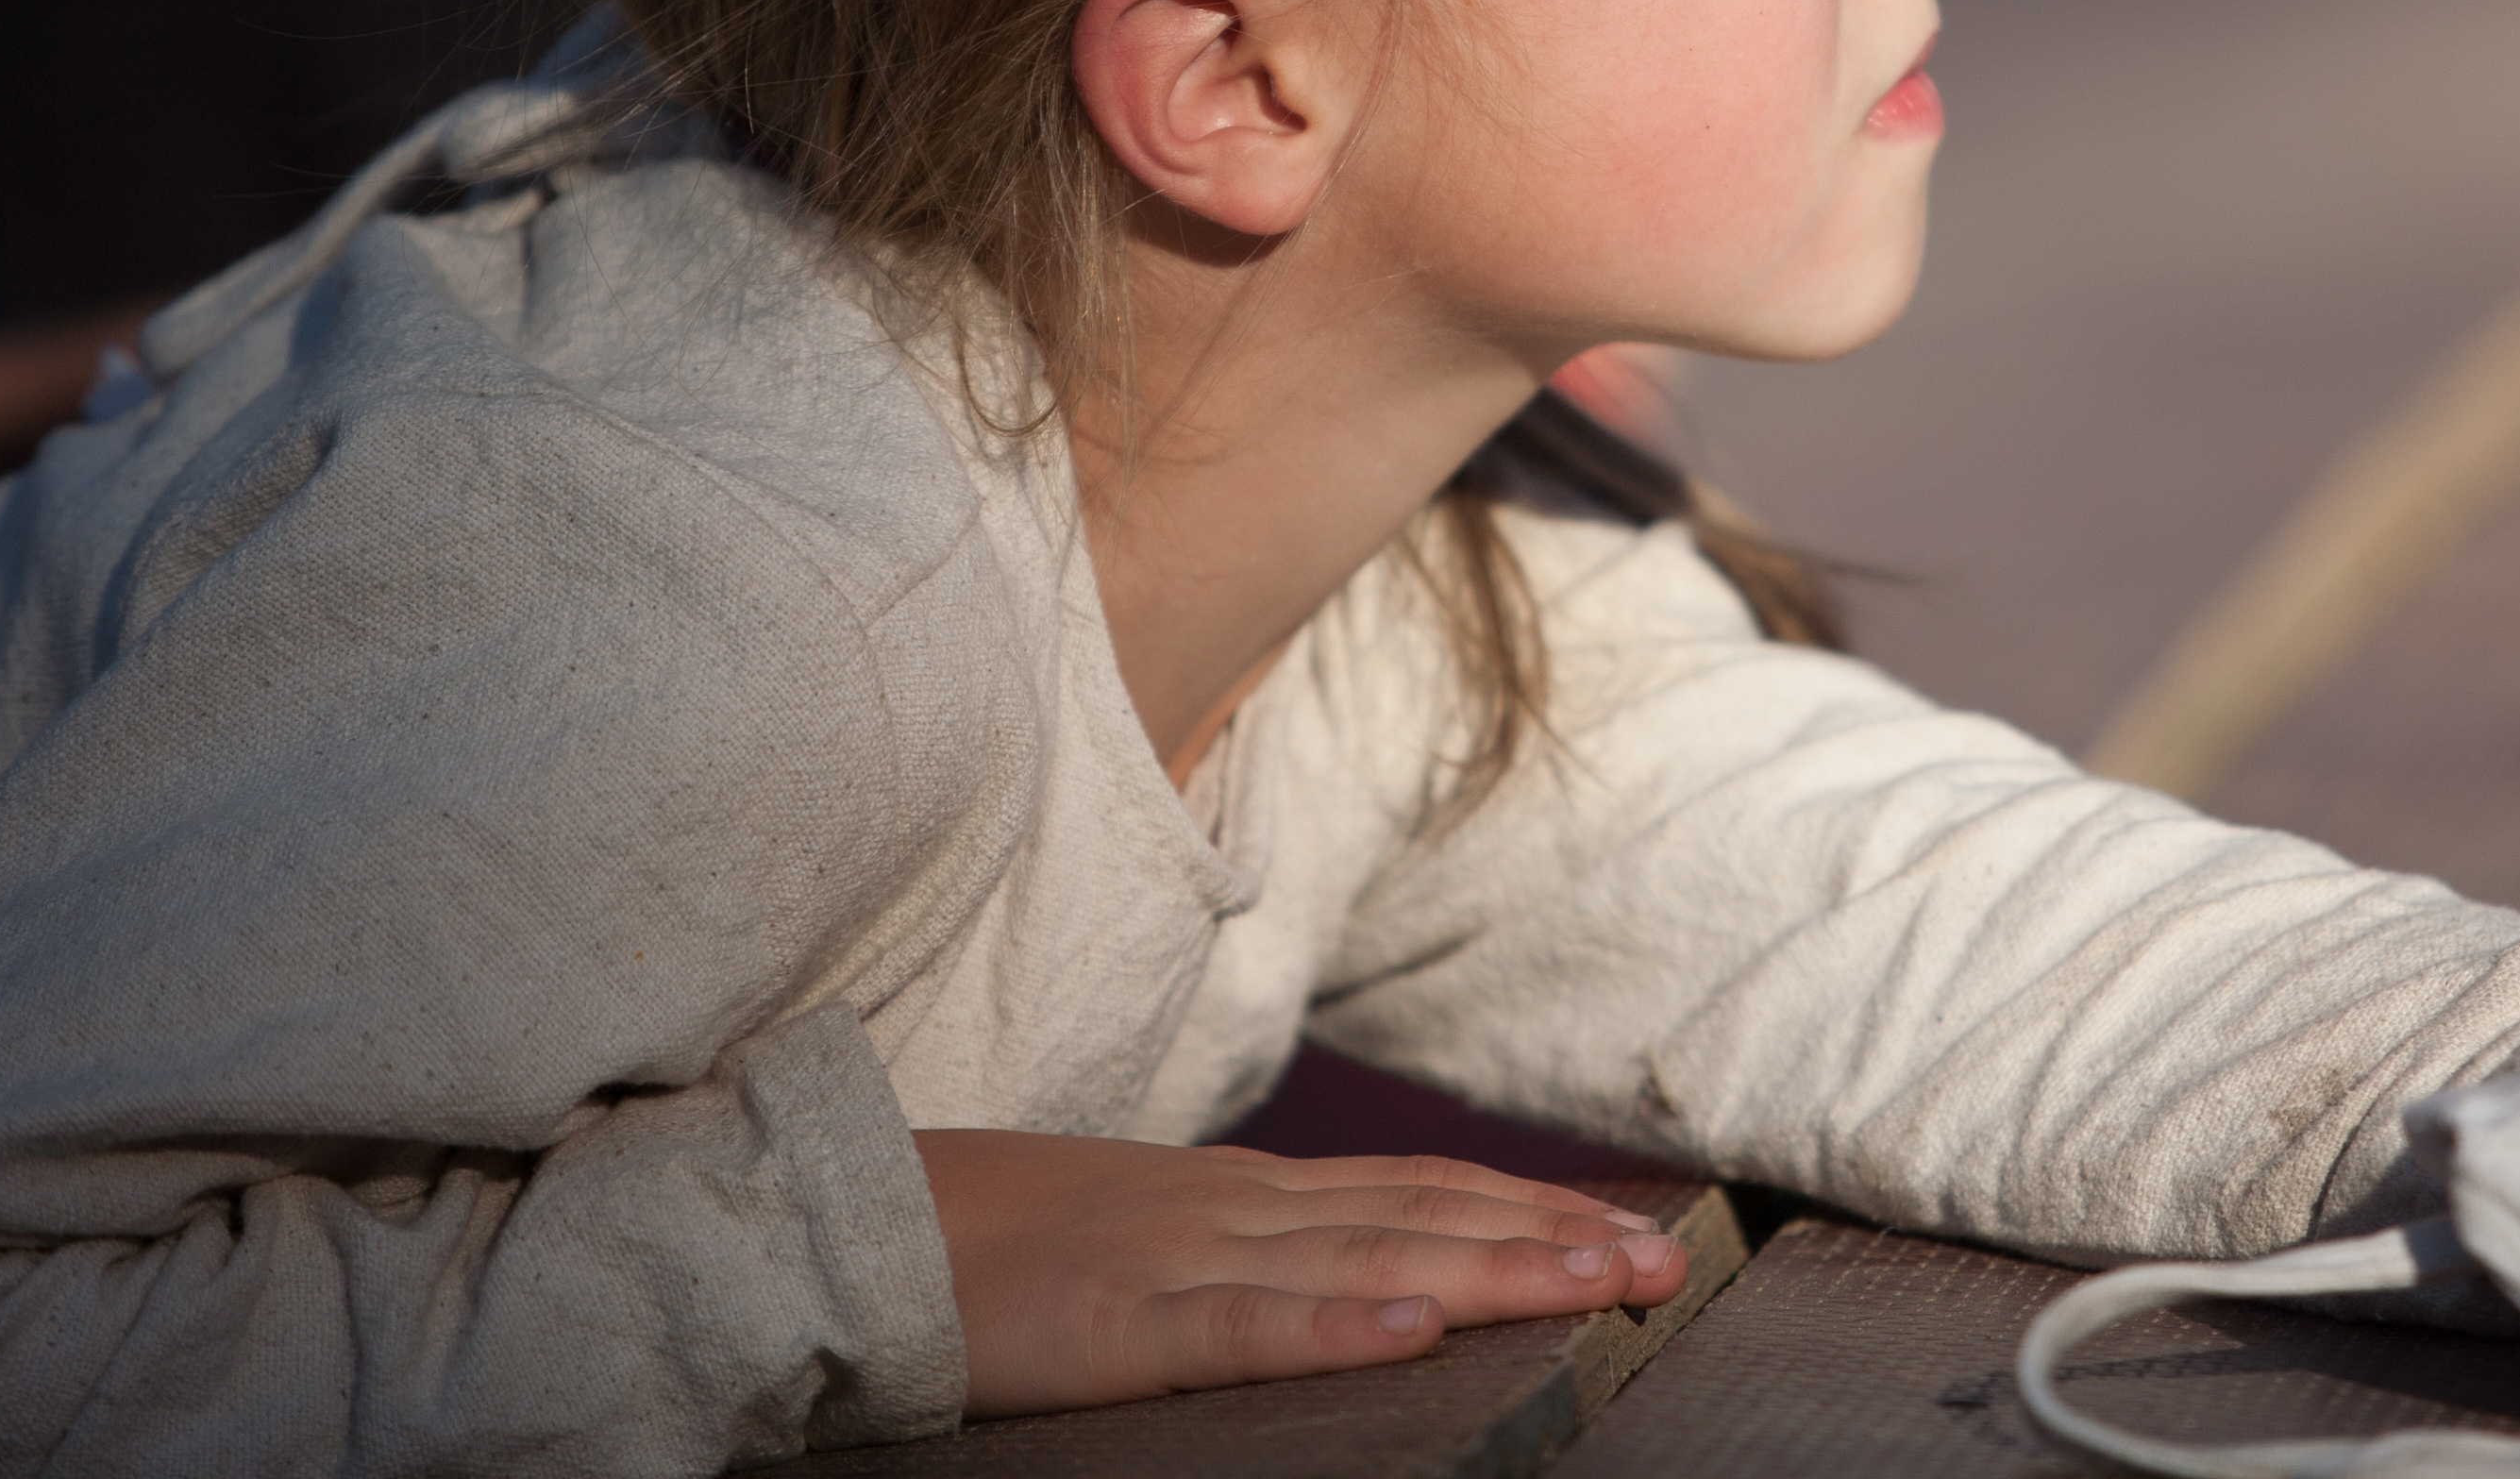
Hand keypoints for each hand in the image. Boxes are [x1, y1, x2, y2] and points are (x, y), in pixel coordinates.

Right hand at [912, 1132, 1689, 1415]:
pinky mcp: (1112, 1327)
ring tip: (1596, 1283)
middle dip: (1555, 1241)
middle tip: (1667, 1262)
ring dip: (1496, 1270)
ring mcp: (1177, 1260)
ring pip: (1369, 1260)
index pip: (1420, 1190)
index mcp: (1241, 1195)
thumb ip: (1244, 1254)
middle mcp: (1234, 1211)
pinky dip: (1334, 1324)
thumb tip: (1356, 1275)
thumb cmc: (993, 1247)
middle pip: (1426, 1217)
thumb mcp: (1142, 1238)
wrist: (851, 1224)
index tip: (1635, 1231)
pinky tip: (1413, 1327)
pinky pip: (1240, 1329)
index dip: (1532, 1210)